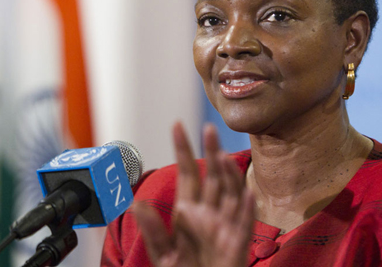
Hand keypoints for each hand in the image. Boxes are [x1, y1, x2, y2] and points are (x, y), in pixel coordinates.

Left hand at [131, 122, 254, 266]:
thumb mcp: (163, 255)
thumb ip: (153, 230)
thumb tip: (134, 204)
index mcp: (189, 213)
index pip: (188, 174)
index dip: (184, 150)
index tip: (178, 126)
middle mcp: (209, 214)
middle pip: (213, 176)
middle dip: (211, 152)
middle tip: (209, 128)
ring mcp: (225, 227)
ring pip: (231, 193)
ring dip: (229, 174)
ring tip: (222, 155)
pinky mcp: (237, 244)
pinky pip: (244, 223)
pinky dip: (246, 208)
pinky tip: (245, 193)